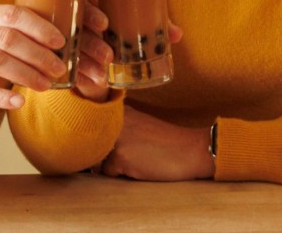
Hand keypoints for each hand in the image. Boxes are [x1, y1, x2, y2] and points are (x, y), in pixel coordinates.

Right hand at [0, 2, 69, 111]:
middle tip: (59, 68)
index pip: (13, 14)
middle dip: (39, 54)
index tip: (61, 41)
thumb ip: (1, 29)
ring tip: (45, 85)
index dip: (40, 27)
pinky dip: (0, 96)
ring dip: (26, 74)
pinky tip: (18, 102)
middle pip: (9, 38)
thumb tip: (45, 39)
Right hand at [71, 12, 182, 103]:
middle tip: (109, 57)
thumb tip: (178, 35)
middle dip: (94, 44)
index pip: (85, 6)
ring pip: (74, 53)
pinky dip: (82, 78)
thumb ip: (153, 28)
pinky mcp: (67, 62)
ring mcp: (68, 43)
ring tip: (103, 76)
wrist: (96, 49)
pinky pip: (70, 70)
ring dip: (88, 65)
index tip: (105, 24)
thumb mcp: (131, 25)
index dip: (93, 14)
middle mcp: (75, 24)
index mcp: (89, 7)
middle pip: (78, 31)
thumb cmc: (117, 29)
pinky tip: (93, 83)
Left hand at [97, 107, 213, 180]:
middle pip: (93, 146)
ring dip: (114, 165)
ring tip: (138, 158)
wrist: (190, 150)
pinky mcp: (120, 156)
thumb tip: (91, 145)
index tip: (124, 143)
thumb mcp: (138, 124)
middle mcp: (112, 119)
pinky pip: (109, 173)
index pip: (92, 130)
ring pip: (99, 160)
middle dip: (106, 154)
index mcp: (117, 109)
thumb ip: (116, 128)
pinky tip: (141, 166)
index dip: (102, 142)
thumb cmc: (165, 141)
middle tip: (135, 152)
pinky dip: (122, 174)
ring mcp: (115, 137)